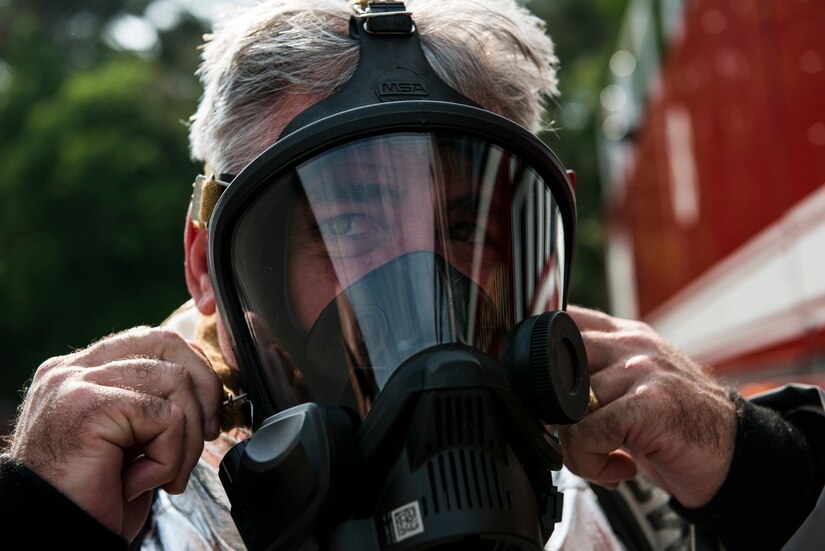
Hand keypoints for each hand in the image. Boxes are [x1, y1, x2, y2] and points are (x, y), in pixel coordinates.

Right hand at [7, 327, 222, 539]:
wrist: (56, 538)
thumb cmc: (94, 497)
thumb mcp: (131, 438)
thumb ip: (153, 401)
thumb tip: (207, 387)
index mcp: (80, 371)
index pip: (153, 341)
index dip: (194, 369)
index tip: (206, 414)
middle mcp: (73, 370)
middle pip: (166, 343)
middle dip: (204, 387)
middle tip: (206, 433)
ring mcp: (76, 383)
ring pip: (175, 381)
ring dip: (186, 438)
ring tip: (164, 474)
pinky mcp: (89, 407)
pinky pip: (166, 417)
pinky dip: (169, 457)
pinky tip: (138, 483)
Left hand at [558, 306, 736, 507]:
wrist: (737, 453)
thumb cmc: (676, 424)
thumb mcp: (633, 385)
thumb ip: (594, 375)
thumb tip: (537, 388)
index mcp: (624, 335)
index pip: (561, 321)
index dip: (538, 357)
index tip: (540, 392)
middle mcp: (632, 345)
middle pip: (553, 362)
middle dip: (548, 407)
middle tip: (570, 433)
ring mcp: (642, 370)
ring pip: (566, 407)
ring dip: (577, 449)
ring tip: (605, 458)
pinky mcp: (650, 404)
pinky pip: (588, 434)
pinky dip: (593, 463)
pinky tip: (620, 468)